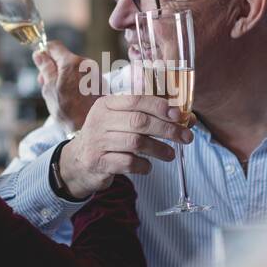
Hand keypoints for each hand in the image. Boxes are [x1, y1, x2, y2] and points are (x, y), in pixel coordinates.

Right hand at [34, 42, 97, 133]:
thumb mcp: (49, 90)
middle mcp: (85, 63)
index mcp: (71, 63)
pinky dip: (75, 82)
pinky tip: (72, 97)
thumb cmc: (68, 111)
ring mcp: (94, 72)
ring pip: (73, 67)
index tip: (40, 63)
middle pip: (64, 57)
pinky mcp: (100, 81)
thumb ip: (45, 69)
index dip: (44, 53)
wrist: (90, 128)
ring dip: (64, 76)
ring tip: (60, 94)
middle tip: (46, 84)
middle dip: (54, 68)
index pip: (54, 46)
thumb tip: (39, 54)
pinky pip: (82, 75)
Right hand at [57, 94, 194, 198]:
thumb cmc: (108, 138)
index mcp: (107, 104)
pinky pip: (128, 163)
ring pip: (135, 143)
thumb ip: (151, 117)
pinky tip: (148, 166)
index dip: (160, 107)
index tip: (179, 115)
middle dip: (167, 129)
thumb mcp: (122, 121)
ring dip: (159, 149)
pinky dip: (143, 166)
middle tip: (186, 137)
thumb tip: (188, 119)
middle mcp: (100, 120)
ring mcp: (97, 142)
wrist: (78, 162)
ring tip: (170, 154)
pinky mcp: (98, 162)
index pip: (136, 100)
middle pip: (139, 121)